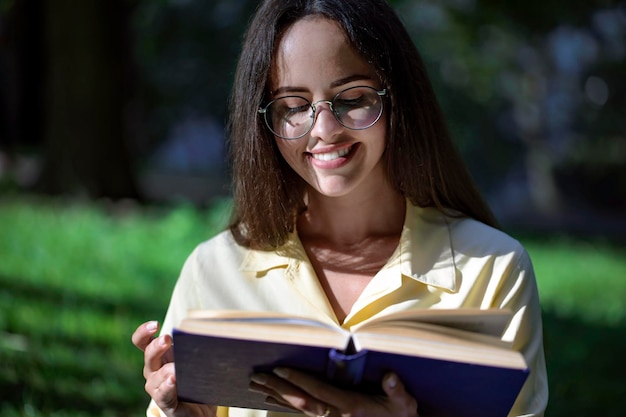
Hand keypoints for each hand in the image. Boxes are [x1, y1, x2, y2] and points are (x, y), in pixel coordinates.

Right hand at [131, 321, 216, 416]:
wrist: (200, 408)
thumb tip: (208, 328)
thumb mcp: (192, 358)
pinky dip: (168, 386)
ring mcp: (157, 387)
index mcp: (159, 356)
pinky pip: (163, 394)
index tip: (155, 324)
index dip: (144, 331)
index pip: (143, 341)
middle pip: (148, 355)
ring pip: (157, 375)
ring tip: (177, 367)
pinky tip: (174, 380)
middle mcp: (154, 370)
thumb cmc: (195, 378)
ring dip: (167, 369)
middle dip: (157, 345)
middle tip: (167, 339)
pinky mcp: (165, 402)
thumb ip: (193, 345)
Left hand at [249, 368, 418, 416]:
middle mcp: (337, 416)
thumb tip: (390, 377)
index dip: (298, 380)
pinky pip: (302, 412)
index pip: (318, 392)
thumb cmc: (401, 415)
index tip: (280, 369)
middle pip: (301, 402)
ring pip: (298, 408)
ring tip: (257, 385)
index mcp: (350, 408)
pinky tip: (272, 398)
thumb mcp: (404, 404)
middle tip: (256, 377)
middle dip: (278, 388)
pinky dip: (285, 404)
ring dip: (276, 395)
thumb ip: (397, 390)